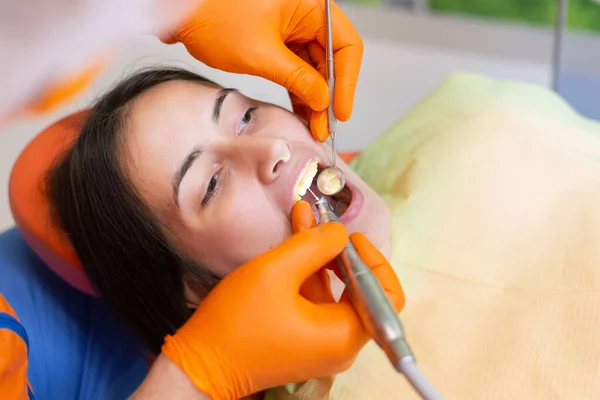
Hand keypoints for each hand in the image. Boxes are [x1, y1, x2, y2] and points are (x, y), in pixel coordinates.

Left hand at [161, 0, 362, 141]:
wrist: (179, 13)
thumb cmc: (214, 17)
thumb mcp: (261, 53)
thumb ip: (297, 78)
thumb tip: (323, 101)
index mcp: (311, 5)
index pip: (346, 45)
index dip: (347, 82)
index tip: (340, 112)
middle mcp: (306, 14)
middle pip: (332, 60)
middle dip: (328, 96)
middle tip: (324, 128)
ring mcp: (292, 28)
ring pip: (314, 68)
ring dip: (314, 98)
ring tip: (313, 128)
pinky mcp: (278, 41)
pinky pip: (296, 69)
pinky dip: (299, 91)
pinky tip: (301, 114)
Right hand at [162, 220, 367, 398]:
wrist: (199, 365)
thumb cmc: (237, 323)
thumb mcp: (276, 272)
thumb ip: (314, 244)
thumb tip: (339, 233)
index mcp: (344, 334)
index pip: (386, 296)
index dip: (374, 260)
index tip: (349, 237)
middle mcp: (340, 343)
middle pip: (358, 289)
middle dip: (340, 250)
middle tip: (322, 223)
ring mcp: (320, 341)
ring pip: (332, 289)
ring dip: (319, 253)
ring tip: (304, 215)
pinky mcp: (301, 336)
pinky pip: (313, 298)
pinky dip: (305, 270)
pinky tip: (295, 236)